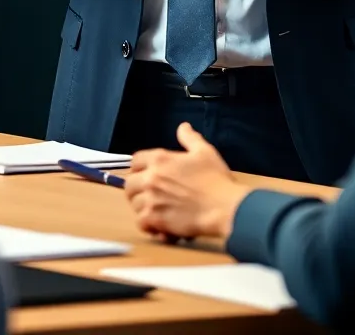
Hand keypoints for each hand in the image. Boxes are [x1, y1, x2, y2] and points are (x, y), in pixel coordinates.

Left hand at [124, 123, 247, 241]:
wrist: (225, 207)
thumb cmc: (216, 180)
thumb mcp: (205, 152)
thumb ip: (190, 138)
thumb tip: (183, 127)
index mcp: (160, 159)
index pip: (135, 161)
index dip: (140, 168)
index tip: (148, 175)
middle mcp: (152, 178)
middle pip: (129, 184)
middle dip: (137, 190)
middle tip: (149, 195)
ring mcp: (152, 199)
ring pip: (134, 205)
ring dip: (144, 209)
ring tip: (157, 211)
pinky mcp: (156, 219)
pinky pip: (141, 223)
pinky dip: (148, 226)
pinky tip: (160, 226)